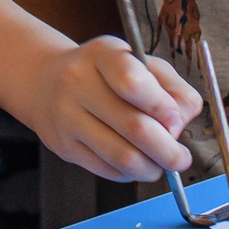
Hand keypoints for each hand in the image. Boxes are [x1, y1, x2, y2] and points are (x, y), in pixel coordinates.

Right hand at [27, 37, 200, 179]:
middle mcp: (78, 82)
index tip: (177, 121)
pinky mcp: (64, 146)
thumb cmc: (107, 74)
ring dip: (151, 168)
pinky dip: (130, 173)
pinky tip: (136, 163)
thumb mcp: (141, 63)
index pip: (133, 83)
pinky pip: (107, 170)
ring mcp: (67, 116)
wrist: (47, 82)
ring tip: (161, 165)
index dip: (162, 107)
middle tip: (181, 159)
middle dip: (168, 150)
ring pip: (122, 157)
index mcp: (103, 54)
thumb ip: (172, 88)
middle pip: (134, 127)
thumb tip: (179, 124)